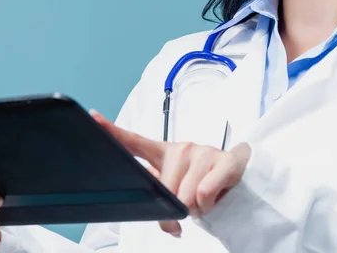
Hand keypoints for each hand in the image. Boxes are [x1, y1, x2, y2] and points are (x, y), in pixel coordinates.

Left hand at [90, 110, 250, 237]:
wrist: (243, 175)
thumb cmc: (203, 181)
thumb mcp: (177, 184)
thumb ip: (161, 193)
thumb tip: (161, 218)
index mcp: (165, 153)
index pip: (134, 141)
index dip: (112, 130)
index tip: (93, 118)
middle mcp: (181, 148)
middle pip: (164, 190)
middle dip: (174, 208)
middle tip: (189, 204)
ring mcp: (202, 152)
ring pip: (185, 197)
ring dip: (196, 208)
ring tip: (205, 197)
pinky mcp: (224, 161)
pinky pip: (204, 194)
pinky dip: (209, 205)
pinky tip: (217, 195)